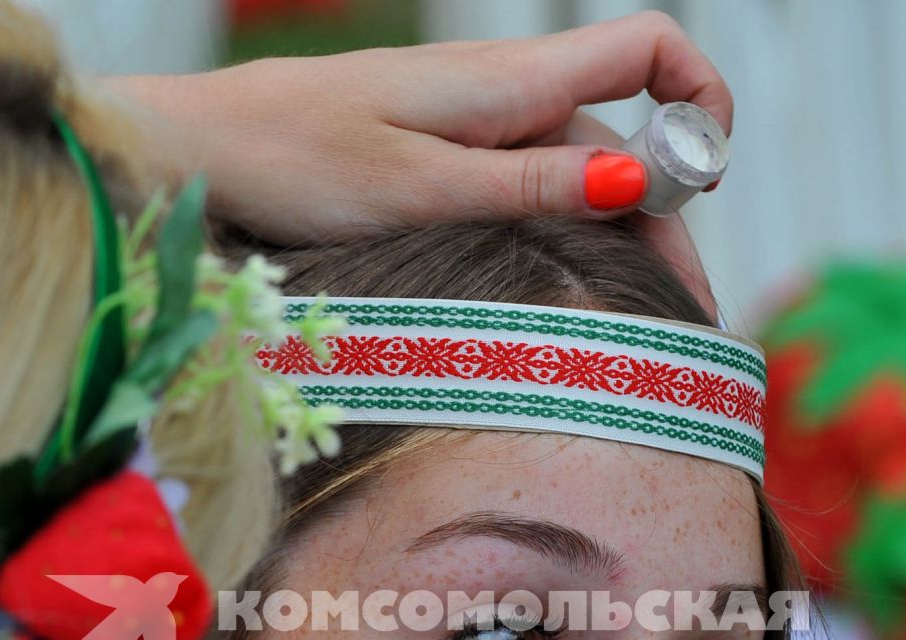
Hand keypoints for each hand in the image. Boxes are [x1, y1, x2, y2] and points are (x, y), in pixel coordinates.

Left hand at [113, 12, 727, 300]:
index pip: (646, 46)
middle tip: (679, 318)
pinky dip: (555, 233)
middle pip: (618, 135)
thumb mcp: (422, 189)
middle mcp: (497, 94)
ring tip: (630, 326)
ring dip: (611, 238)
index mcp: (505, 83)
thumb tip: (640, 177)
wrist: (197, 149)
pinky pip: (519, 185)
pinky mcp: (432, 155)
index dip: (698, 95)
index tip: (709, 178)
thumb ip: (530, 186)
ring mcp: (464, 125)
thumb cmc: (295, 164)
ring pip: (569, 169)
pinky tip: (559, 290)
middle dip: (663, 217)